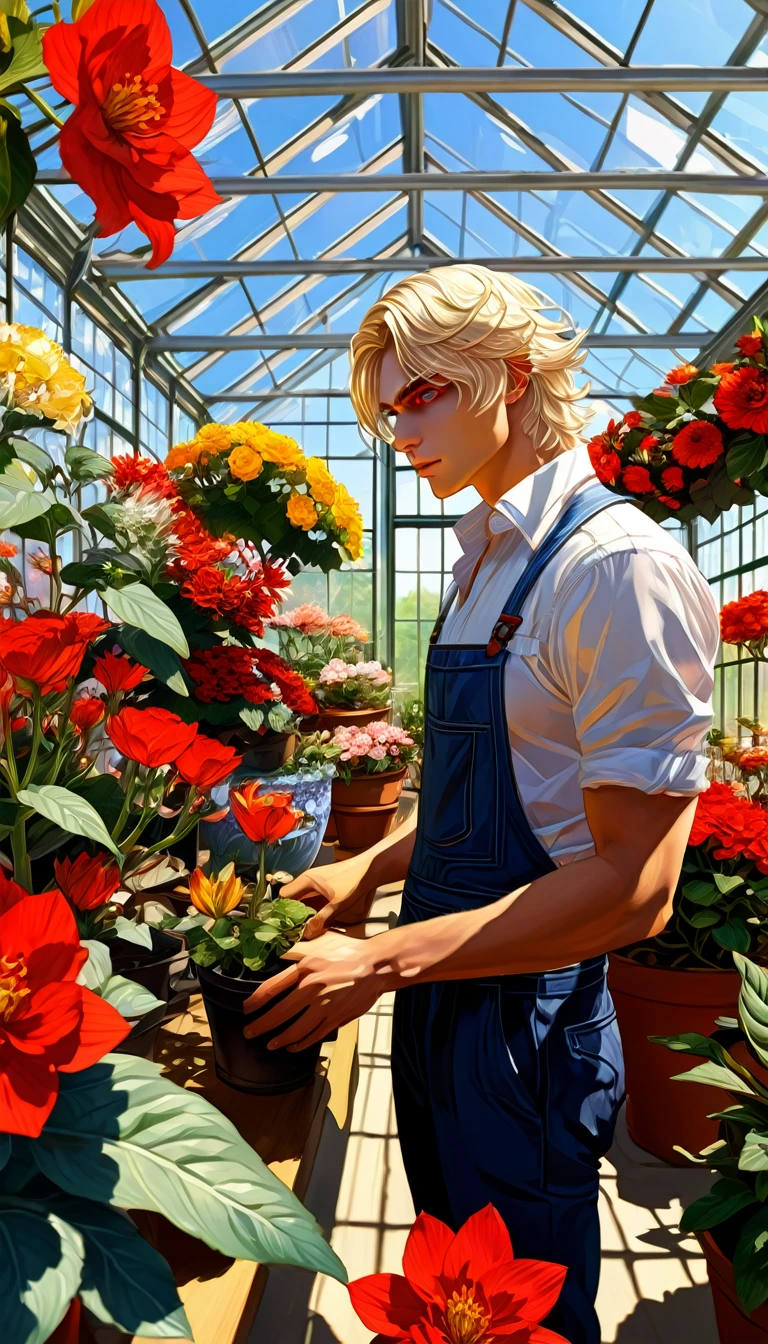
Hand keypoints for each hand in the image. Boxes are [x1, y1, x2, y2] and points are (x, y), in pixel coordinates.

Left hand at [242, 930, 392, 1051]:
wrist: (376, 965)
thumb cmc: (349, 950)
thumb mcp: (320, 943)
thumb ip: (299, 951)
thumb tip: (279, 956)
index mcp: (305, 968)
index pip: (272, 987)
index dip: (256, 1000)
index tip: (246, 1009)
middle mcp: (312, 988)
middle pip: (280, 1012)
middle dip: (261, 1025)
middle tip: (249, 1032)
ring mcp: (325, 1005)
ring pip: (297, 1029)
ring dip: (280, 1039)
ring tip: (270, 1044)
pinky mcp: (337, 1017)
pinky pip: (315, 1034)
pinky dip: (302, 1043)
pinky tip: (293, 1046)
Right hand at [279, 854, 378, 939]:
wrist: (371, 867)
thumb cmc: (353, 881)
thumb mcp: (338, 904)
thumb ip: (322, 919)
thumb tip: (306, 935)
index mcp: (306, 880)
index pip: (284, 895)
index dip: (281, 910)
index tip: (284, 925)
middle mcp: (309, 880)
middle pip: (292, 898)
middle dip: (292, 914)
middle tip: (294, 930)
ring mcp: (317, 883)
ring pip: (303, 900)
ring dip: (303, 913)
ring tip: (304, 928)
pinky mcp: (326, 886)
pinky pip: (313, 899)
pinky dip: (313, 909)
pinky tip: (318, 920)